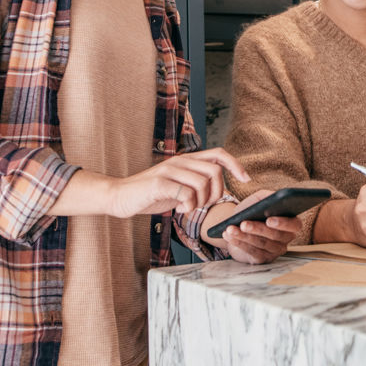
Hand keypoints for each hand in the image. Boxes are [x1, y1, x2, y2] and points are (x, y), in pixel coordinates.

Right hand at [107, 148, 248, 218]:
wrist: (119, 196)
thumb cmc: (150, 194)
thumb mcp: (177, 186)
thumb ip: (195, 184)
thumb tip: (218, 190)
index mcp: (187, 160)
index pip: (219, 154)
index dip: (236, 165)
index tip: (245, 179)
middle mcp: (180, 161)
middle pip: (215, 171)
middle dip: (216, 193)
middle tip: (202, 206)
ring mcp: (169, 170)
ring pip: (202, 183)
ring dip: (200, 202)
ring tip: (188, 209)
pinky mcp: (159, 183)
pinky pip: (186, 194)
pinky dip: (187, 207)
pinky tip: (178, 211)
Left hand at [216, 189, 302, 263]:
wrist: (240, 226)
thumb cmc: (253, 211)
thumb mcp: (260, 200)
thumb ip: (267, 197)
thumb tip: (272, 198)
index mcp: (291, 222)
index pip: (294, 225)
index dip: (283, 223)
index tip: (269, 219)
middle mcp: (286, 238)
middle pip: (275, 235)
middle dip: (258, 229)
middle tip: (243, 224)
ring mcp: (275, 250)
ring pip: (261, 243)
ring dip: (244, 236)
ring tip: (230, 228)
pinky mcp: (262, 259)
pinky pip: (252, 252)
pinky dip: (238, 243)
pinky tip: (229, 236)